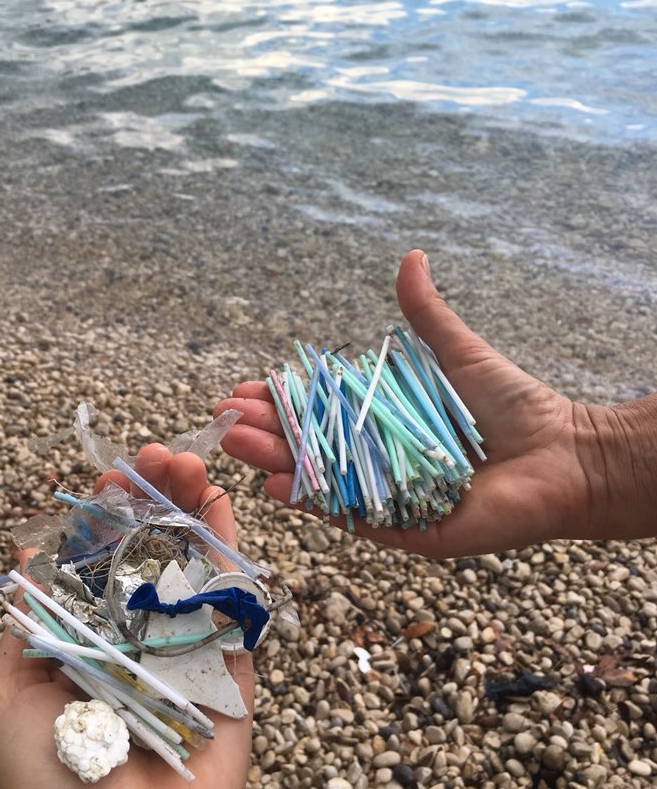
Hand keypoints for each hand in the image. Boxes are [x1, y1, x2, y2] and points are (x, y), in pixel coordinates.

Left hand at [0, 446, 252, 788]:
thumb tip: (30, 551)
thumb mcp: (9, 694)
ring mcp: (186, 644)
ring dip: (191, 507)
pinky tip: (223, 503)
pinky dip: (230, 548)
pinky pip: (233, 599)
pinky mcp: (231, 664)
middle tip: (161, 454)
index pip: (98, 558)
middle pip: (149, 549)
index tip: (113, 475)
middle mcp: (136, 632)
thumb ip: (28, 622)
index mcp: (86, 636)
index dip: (106, 514)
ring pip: (191, 561)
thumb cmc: (52, 779)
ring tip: (191, 461)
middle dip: (153, 497)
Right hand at [214, 250, 653, 557]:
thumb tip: (412, 257)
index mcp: (382, 424)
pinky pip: (354, 519)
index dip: (279, 401)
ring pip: (320, 484)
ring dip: (275, 464)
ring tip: (238, 443)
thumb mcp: (457, 353)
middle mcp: (378, 462)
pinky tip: (279, 485)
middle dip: (264, 433)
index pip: (317, 413)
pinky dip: (316, 504)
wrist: (564, 455)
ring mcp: (388, 499)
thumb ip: (426, 315)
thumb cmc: (512, 405)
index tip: (243, 388)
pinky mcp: (407, 532)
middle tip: (225, 419)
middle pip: (309, 449)